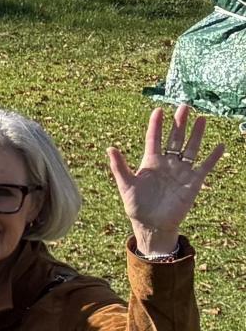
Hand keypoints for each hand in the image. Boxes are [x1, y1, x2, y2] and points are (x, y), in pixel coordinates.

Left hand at [109, 103, 222, 255]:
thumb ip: (119, 166)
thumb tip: (110, 147)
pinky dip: (213, 157)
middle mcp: (167, 164)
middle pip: (175, 139)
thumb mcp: (126, 185)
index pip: (154, 139)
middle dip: (180, 123)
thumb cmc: (136, 206)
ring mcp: (181, 171)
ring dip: (196, 134)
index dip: (156, 125)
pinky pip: (205, 166)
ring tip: (202, 119)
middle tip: (185, 106)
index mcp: (150, 162)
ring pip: (191, 148)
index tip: (158, 110)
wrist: (152, 224)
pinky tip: (220, 146)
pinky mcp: (193, 182)